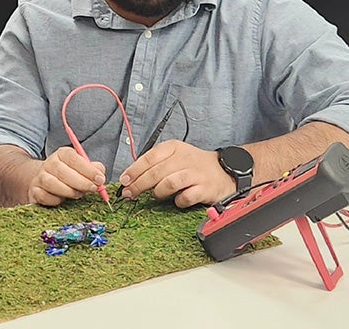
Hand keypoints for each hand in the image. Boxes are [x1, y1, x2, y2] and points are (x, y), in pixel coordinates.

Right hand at [26, 147, 106, 206]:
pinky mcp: (34, 191)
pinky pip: (44, 196)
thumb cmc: (69, 175)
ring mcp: (40, 177)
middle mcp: (49, 163)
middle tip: (93, 188)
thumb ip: (94, 169)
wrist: (44, 180)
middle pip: (62, 171)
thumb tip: (101, 173)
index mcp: (62, 154)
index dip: (87, 169)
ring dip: (69, 191)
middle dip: (81, 182)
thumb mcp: (82, 168)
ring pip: (52, 183)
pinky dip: (55, 200)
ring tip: (79, 194)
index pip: (73, 158)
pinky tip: (63, 200)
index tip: (100, 179)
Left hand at [119, 140, 236, 207]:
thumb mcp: (174, 156)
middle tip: (129, 194)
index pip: (149, 157)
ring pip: (168, 183)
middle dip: (139, 184)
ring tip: (155, 196)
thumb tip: (131, 178)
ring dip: (157, 192)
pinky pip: (185, 197)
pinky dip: (178, 201)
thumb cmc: (193, 165)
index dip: (134, 170)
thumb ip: (155, 164)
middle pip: (156, 172)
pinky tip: (177, 200)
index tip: (124, 180)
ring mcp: (195, 174)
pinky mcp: (205, 189)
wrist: (224, 171)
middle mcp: (184, 158)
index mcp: (174, 148)